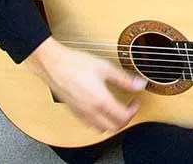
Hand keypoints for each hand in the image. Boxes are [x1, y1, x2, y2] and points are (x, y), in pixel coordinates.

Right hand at [23, 37, 146, 131]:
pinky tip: (101, 107)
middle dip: (125, 120)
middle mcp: (90, 111)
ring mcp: (80, 113)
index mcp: (100, 101)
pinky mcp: (73, 111)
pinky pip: (89, 123)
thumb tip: (140, 84)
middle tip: (129, 107)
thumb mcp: (105, 67)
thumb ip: (124, 79)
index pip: (123, 118)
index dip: (134, 111)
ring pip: (100, 128)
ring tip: (117, 108)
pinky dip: (99, 121)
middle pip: (113, 128)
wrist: (52, 64)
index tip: (136, 101)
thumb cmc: (75, 63)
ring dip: (111, 122)